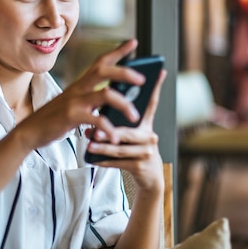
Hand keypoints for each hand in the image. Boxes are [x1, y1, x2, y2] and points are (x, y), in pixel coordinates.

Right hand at [14, 39, 147, 149]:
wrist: (30, 132)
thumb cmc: (55, 118)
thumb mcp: (74, 104)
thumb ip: (92, 100)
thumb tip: (117, 100)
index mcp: (80, 84)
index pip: (101, 61)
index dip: (118, 50)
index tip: (133, 42)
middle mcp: (78, 88)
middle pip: (104, 70)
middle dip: (125, 72)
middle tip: (142, 79)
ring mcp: (75, 101)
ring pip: (106, 94)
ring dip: (124, 105)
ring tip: (134, 117)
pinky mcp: (72, 116)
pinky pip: (97, 120)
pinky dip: (109, 130)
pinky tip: (115, 139)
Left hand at [85, 68, 166, 191]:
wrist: (149, 176)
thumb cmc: (135, 149)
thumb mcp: (132, 132)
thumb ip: (120, 119)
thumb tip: (101, 105)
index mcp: (146, 123)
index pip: (151, 102)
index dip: (155, 87)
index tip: (158, 72)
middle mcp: (150, 136)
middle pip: (128, 131)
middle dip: (110, 130)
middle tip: (94, 128)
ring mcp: (146, 152)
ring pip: (121, 148)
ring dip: (103, 147)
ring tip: (90, 143)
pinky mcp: (140, 166)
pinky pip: (119, 162)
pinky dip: (104, 160)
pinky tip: (92, 157)